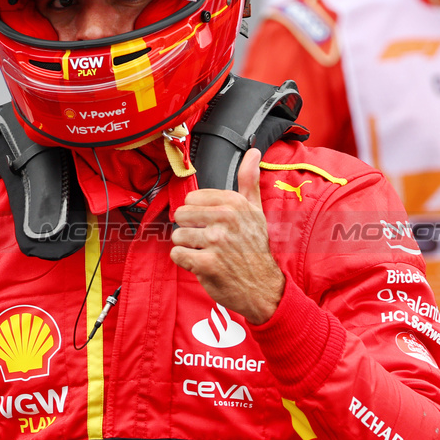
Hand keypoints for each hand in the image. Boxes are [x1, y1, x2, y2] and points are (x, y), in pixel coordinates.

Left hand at [170, 148, 284, 324]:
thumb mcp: (255, 211)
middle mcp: (226, 219)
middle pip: (181, 215)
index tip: (212, 224)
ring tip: (206, 253)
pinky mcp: (206, 264)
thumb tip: (253, 152)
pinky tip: (201, 264)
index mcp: (234, 203)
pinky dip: (185, 261)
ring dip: (187, 247)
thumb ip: (249, 181)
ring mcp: (216, 242)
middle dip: (189, 230)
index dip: (197, 214)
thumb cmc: (254, 248)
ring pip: (177, 236)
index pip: (191, 199)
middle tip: (208, 241)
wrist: (263, 287)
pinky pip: (176, 254)